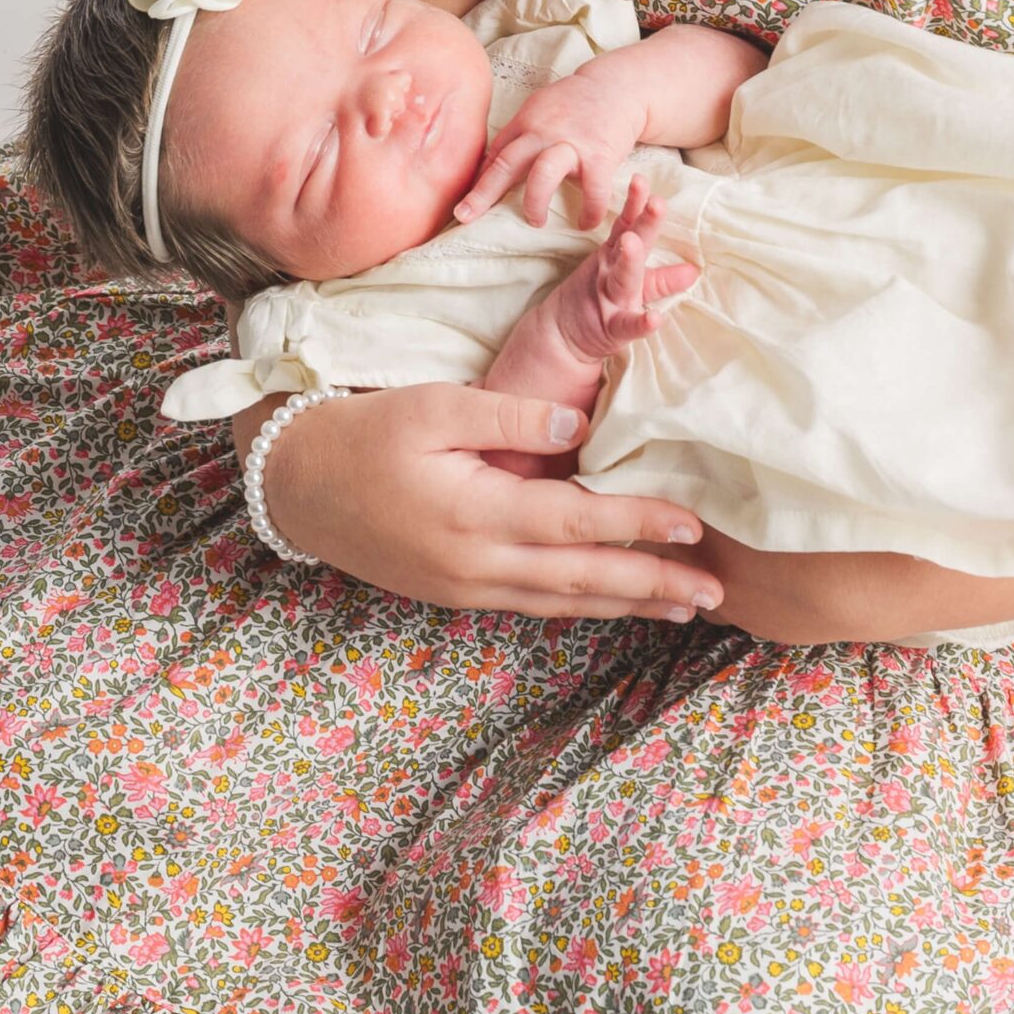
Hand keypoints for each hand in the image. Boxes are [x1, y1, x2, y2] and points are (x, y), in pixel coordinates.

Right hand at [253, 382, 723, 619]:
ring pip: (564, 600)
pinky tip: (612, 600)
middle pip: (584, 579)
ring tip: (683, 606)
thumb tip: (582, 427)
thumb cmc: (367, 432)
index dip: (642, 524)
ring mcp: (467, 587)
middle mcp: (479, 565)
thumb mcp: (437, 406)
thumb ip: (512, 416)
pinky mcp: (456, 592)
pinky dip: (582, 603)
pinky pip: (535, 603)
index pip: (580, 522)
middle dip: (653, 585)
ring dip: (627, 603)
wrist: (299, 485)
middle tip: (715, 592)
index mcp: (478, 513)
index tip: (695, 526)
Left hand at [456, 64, 644, 232]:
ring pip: (543, 173)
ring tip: (535, 221)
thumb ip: (516, 136)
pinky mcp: (600, 155)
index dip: (475, 182)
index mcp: (526, 123)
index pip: (494, 155)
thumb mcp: (539, 110)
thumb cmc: (574, 104)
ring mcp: (571, 144)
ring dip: (534, 202)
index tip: (460, 208)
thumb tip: (486, 167)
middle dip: (483, 193)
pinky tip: (585, 222)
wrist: (617, 85)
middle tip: (465, 217)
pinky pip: (593, 190)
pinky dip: (590, 211)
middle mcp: (543, 132)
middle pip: (507, 163)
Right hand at [556, 176, 700, 358]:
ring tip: (632, 242)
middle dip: (646, 223)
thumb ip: (660, 280)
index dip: (638, 207)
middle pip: (631, 245)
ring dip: (631, 259)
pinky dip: (641, 323)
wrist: (563, 335)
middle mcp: (615, 274)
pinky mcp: (611, 328)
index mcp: (619, 260)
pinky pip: (627, 325)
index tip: (646, 185)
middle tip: (656, 203)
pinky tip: (655, 319)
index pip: (631, 228)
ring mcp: (611, 299)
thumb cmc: (602, 305)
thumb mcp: (629, 287)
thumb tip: (694, 271)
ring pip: (624, 277)